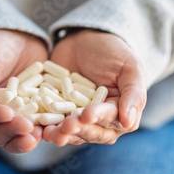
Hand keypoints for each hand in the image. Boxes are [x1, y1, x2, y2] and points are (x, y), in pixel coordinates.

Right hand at [0, 29, 47, 152]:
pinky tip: (48, 131)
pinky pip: (34, 128)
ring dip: (24, 140)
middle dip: (12, 131)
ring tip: (37, 136)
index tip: (8, 113)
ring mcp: (12, 118)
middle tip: (26, 127)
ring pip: (14, 137)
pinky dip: (41, 132)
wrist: (18, 38)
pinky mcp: (31, 116)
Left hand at [43, 29, 146, 145]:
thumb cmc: (113, 51)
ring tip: (51, 132)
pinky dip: (46, 127)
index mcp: (121, 113)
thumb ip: (134, 94)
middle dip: (79, 130)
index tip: (87, 114)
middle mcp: (100, 121)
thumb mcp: (130, 67)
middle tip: (66, 125)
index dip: (99, 119)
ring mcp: (78, 119)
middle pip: (91, 132)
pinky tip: (39, 127)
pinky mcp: (59, 113)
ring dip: (62, 134)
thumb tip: (128, 122)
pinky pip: (53, 123)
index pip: (112, 120)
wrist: (85, 39)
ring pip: (71, 133)